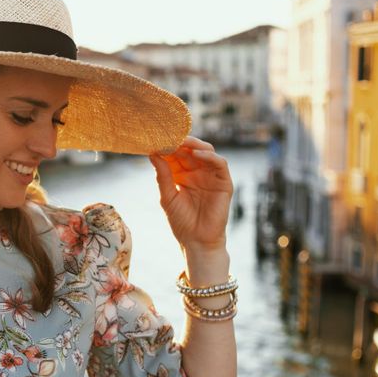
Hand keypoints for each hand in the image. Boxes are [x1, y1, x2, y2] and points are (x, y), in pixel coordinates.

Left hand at [149, 136, 232, 252]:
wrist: (196, 241)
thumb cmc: (181, 221)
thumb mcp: (167, 196)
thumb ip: (163, 176)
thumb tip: (153, 154)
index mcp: (182, 174)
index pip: (175, 155)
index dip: (167, 147)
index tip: (155, 139)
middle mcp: (197, 172)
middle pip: (190, 150)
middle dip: (180, 142)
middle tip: (168, 135)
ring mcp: (211, 176)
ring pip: (206, 151)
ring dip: (195, 144)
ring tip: (182, 141)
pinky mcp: (224, 183)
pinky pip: (220, 164)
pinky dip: (209, 156)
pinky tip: (197, 154)